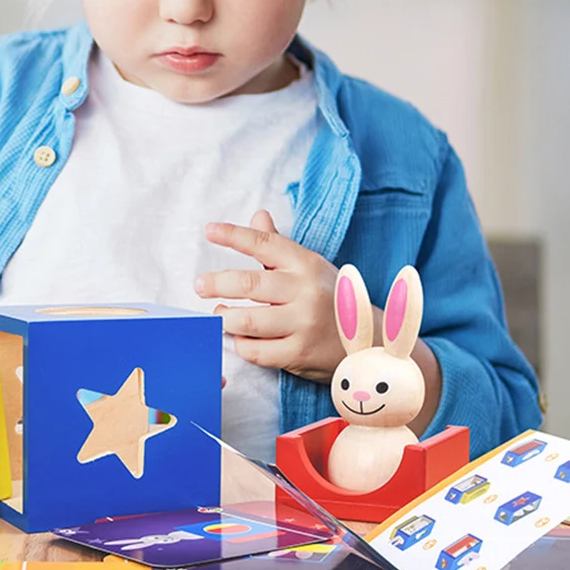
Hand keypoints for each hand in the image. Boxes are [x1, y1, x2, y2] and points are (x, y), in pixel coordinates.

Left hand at [196, 210, 345, 382]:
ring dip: (224, 317)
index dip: (233, 235)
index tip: (209, 231)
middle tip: (199, 285)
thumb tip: (258, 215)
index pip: (264, 243)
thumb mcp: (310, 267)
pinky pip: (256, 350)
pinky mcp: (298, 354)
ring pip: (247, 320)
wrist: (370, 340)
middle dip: (217, 283)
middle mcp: (305, 291)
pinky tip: (240, 338)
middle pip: (248, 283)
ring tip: (218, 314)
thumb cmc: (331, 298)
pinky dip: (241, 344)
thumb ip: (278, 245)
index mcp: (305, 264)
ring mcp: (303, 324)